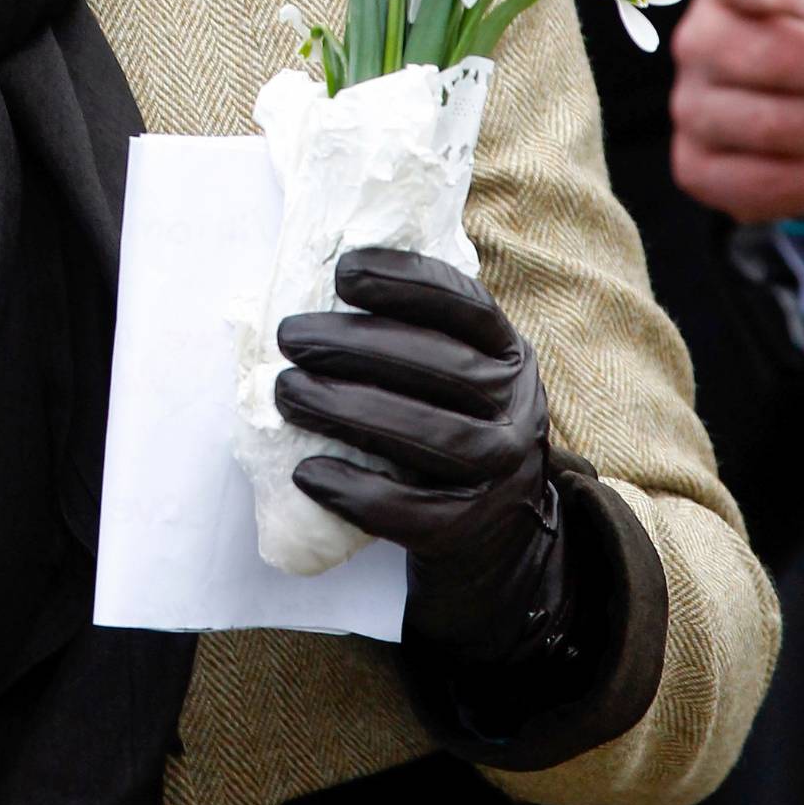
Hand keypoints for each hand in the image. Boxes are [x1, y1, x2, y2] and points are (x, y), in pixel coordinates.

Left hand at [276, 250, 564, 665]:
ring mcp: (500, 472)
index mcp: (509, 353)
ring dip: (346, 410)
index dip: (405, 282)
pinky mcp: (470, 528)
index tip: (342, 271)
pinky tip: (308, 471)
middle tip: (290, 336)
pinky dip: (355, 491)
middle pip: (441, 368)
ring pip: (427, 437)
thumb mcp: (459, 370)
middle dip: (355, 345)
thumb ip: (415, 333)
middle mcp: (516, 408)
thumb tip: (310, 282)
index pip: (466, 305)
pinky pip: (410, 511)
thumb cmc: (450, 422)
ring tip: (286, 392)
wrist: (499, 533)